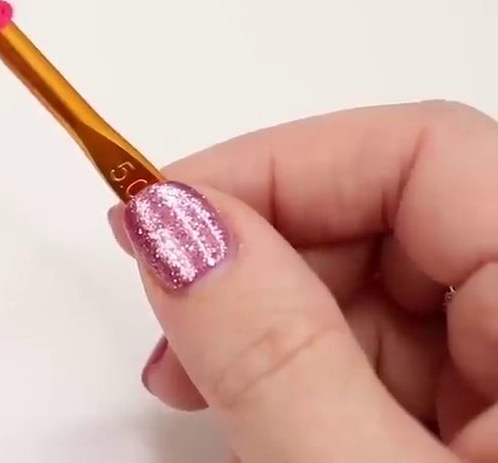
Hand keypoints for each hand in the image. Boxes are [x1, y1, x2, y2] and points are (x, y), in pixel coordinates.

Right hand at [110, 101, 497, 460]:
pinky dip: (318, 393)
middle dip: (260, 267)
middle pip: (398, 225)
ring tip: (203, 401)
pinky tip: (272, 437)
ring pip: (391, 306)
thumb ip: (282, 360)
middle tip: (168, 339)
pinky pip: (410, 377)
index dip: (277, 167)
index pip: (425, 151)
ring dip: (275, 338)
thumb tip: (177, 229)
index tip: (160, 220)